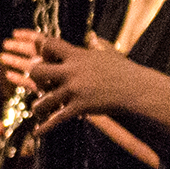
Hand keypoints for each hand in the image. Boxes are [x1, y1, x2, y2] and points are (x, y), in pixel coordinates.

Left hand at [26, 39, 147, 130]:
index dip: (40, 47)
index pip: (49, 44)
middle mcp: (71, 71)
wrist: (137, 88)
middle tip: (38, 82)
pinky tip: (36, 132)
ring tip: (38, 109)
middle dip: (33, 76)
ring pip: (44, 99)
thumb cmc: (124, 70)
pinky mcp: (80, 106)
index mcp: (77, 55)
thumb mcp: (109, 53)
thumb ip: (97, 44)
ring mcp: (74, 90)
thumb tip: (92, 36)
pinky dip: (45, 127)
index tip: (39, 53)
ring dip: (38, 106)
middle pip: (37, 70)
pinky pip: (56, 119)